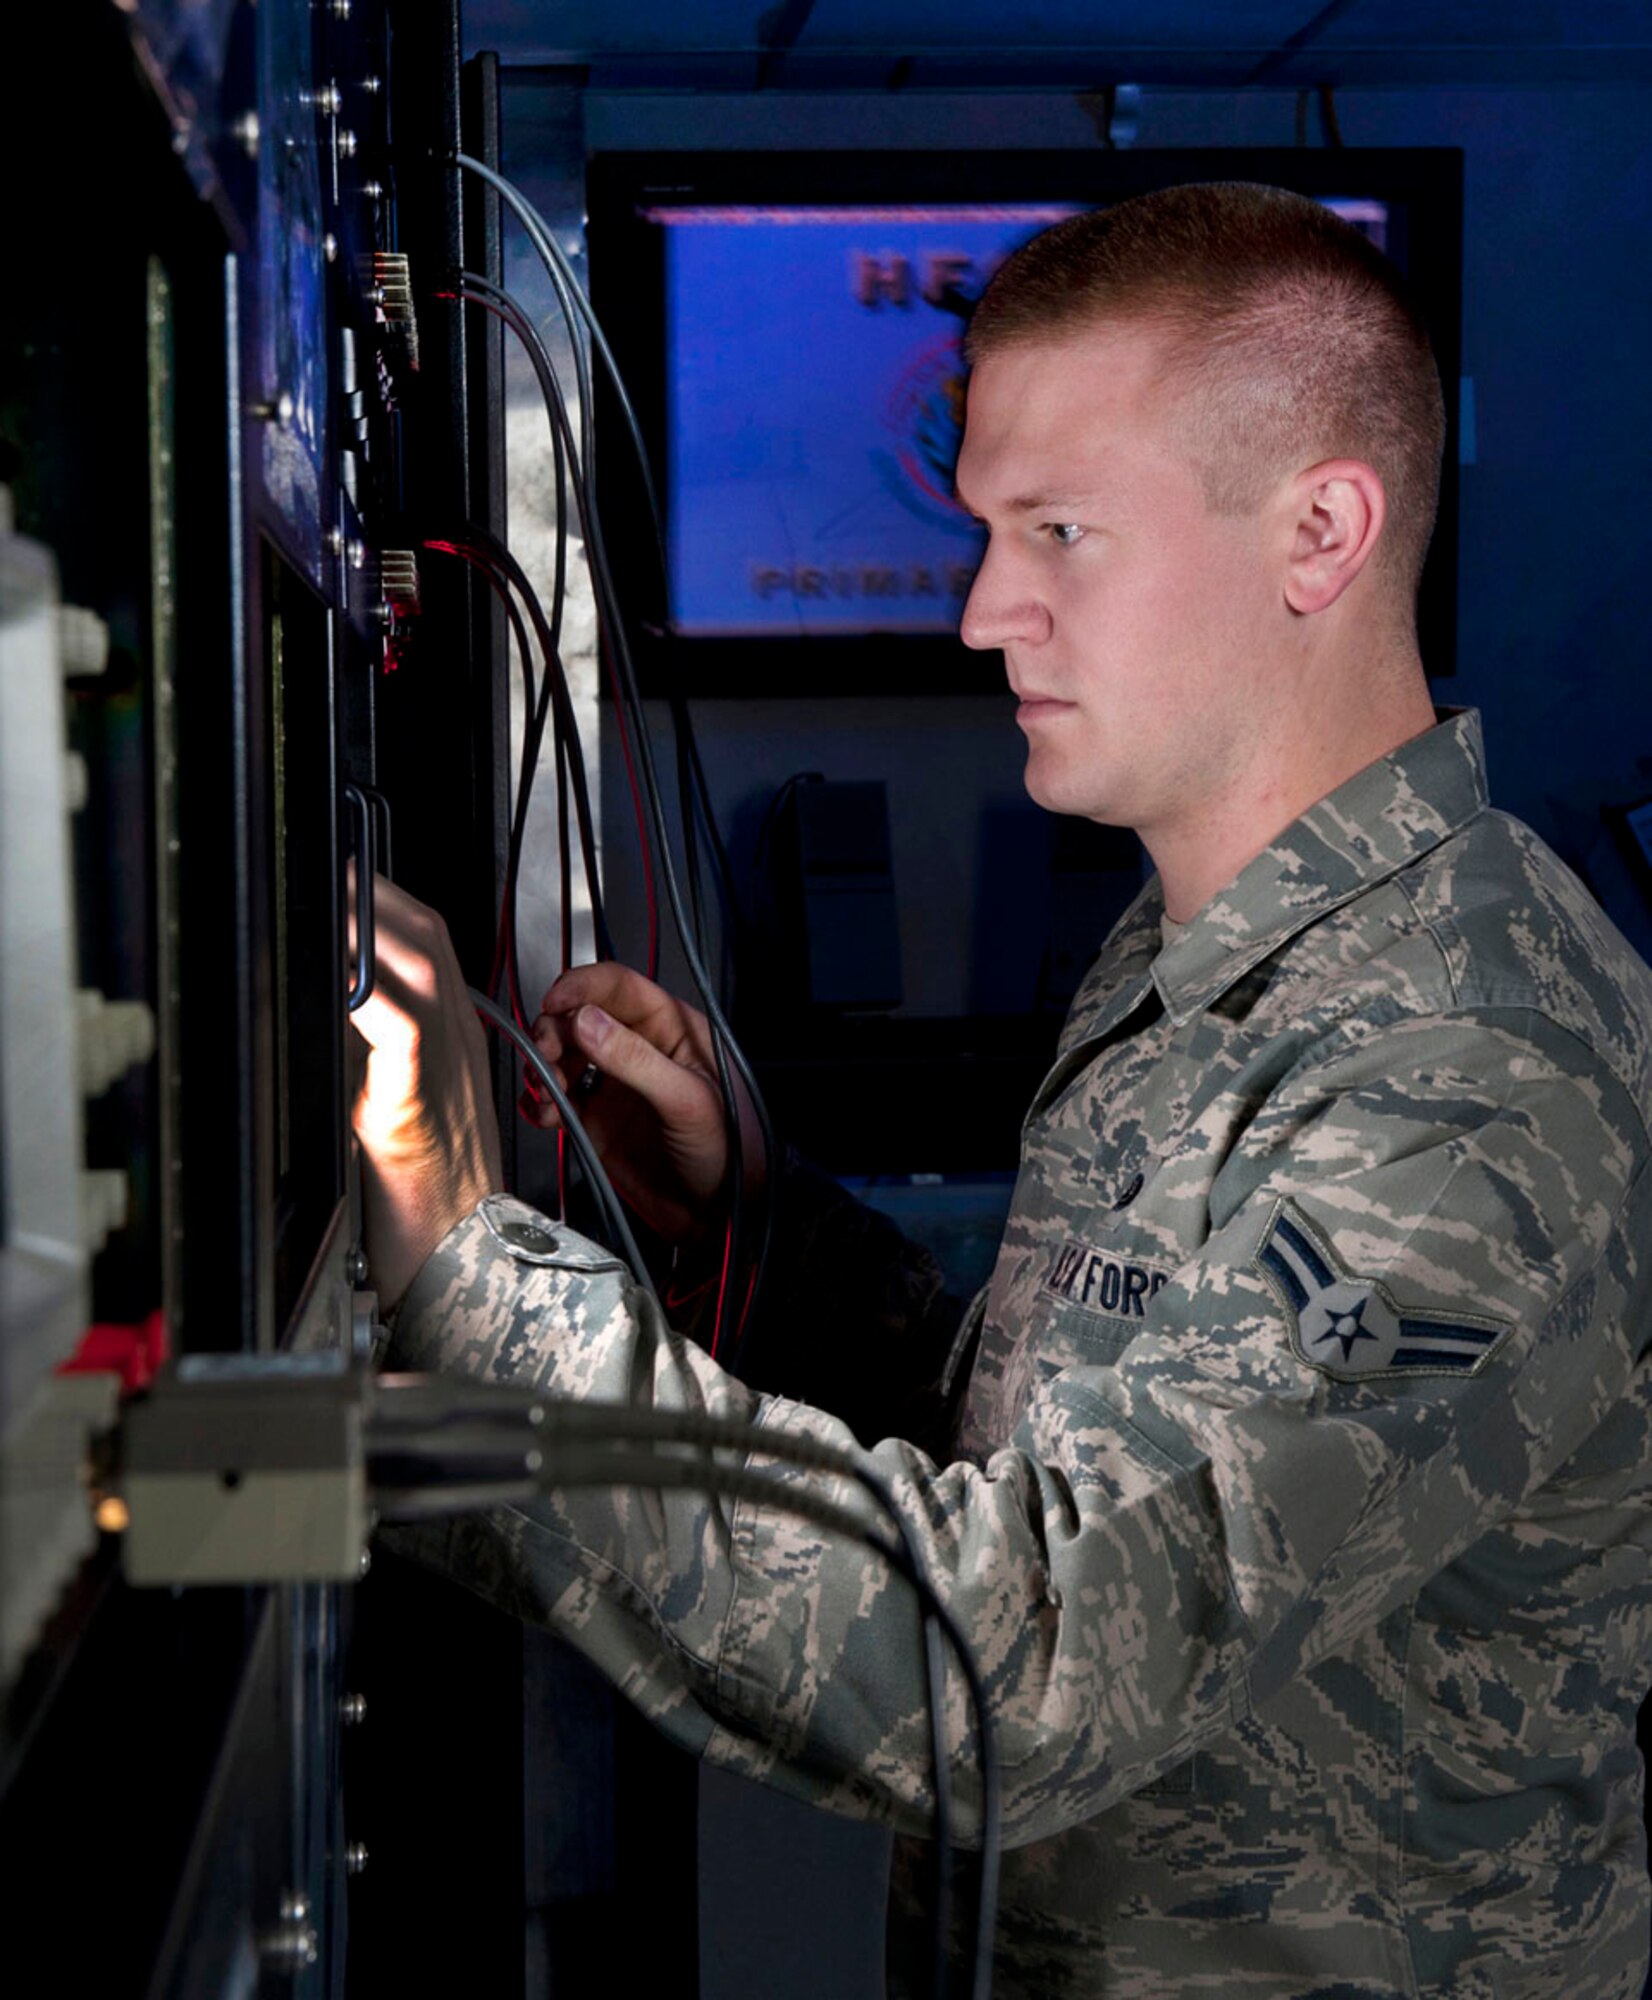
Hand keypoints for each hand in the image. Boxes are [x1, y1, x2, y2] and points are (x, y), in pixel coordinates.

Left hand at [349, 868, 503, 1310]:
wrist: (461, 1258)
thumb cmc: (428, 1196)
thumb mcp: (397, 1101)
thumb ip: (374, 1049)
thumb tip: (324, 1004)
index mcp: (454, 1039)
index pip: (429, 942)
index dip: (388, 899)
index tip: (347, 872)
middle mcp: (457, 1042)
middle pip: (428, 936)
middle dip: (378, 892)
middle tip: (334, 866)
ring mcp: (443, 1068)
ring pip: (419, 966)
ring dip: (370, 925)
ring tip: (331, 898)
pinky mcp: (417, 1101)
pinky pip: (402, 1025)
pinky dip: (368, 989)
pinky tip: (340, 973)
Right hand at [526, 963, 762, 1244]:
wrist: (722, 1217)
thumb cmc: (731, 1151)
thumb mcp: (688, 1100)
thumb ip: (636, 1060)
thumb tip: (585, 1020)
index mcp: (672, 1029)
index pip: (618, 987)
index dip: (580, 988)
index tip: (552, 1005)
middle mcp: (639, 1049)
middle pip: (579, 1017)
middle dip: (554, 1031)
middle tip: (546, 1058)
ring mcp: (614, 1084)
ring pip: (562, 1055)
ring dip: (543, 1067)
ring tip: (547, 1094)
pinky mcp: (596, 1119)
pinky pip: (556, 1096)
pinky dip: (540, 1100)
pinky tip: (544, 1113)